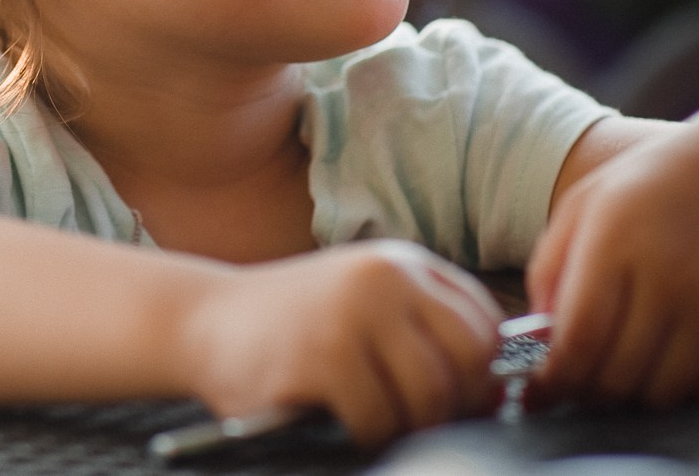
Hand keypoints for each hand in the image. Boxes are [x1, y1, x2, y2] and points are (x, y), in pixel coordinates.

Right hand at [176, 239, 502, 448]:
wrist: (203, 319)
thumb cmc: (293, 323)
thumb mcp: (362, 300)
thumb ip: (422, 326)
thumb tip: (495, 388)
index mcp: (399, 263)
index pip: (485, 324)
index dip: (482, 374)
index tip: (460, 398)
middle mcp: (381, 281)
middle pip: (468, 364)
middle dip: (452, 407)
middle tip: (418, 421)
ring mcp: (350, 317)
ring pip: (428, 399)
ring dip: (406, 427)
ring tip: (374, 420)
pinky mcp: (320, 359)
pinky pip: (376, 420)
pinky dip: (365, 435)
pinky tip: (337, 419)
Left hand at [527, 110, 698, 408]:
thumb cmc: (648, 187)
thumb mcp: (583, 207)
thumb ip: (549, 271)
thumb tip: (540, 342)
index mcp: (613, 240)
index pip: (579, 339)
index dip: (555, 380)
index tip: (540, 393)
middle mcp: (667, 272)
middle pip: (619, 374)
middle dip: (589, 392)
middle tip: (579, 384)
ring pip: (665, 391)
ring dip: (637, 397)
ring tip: (624, 372)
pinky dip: (688, 393)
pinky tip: (670, 368)